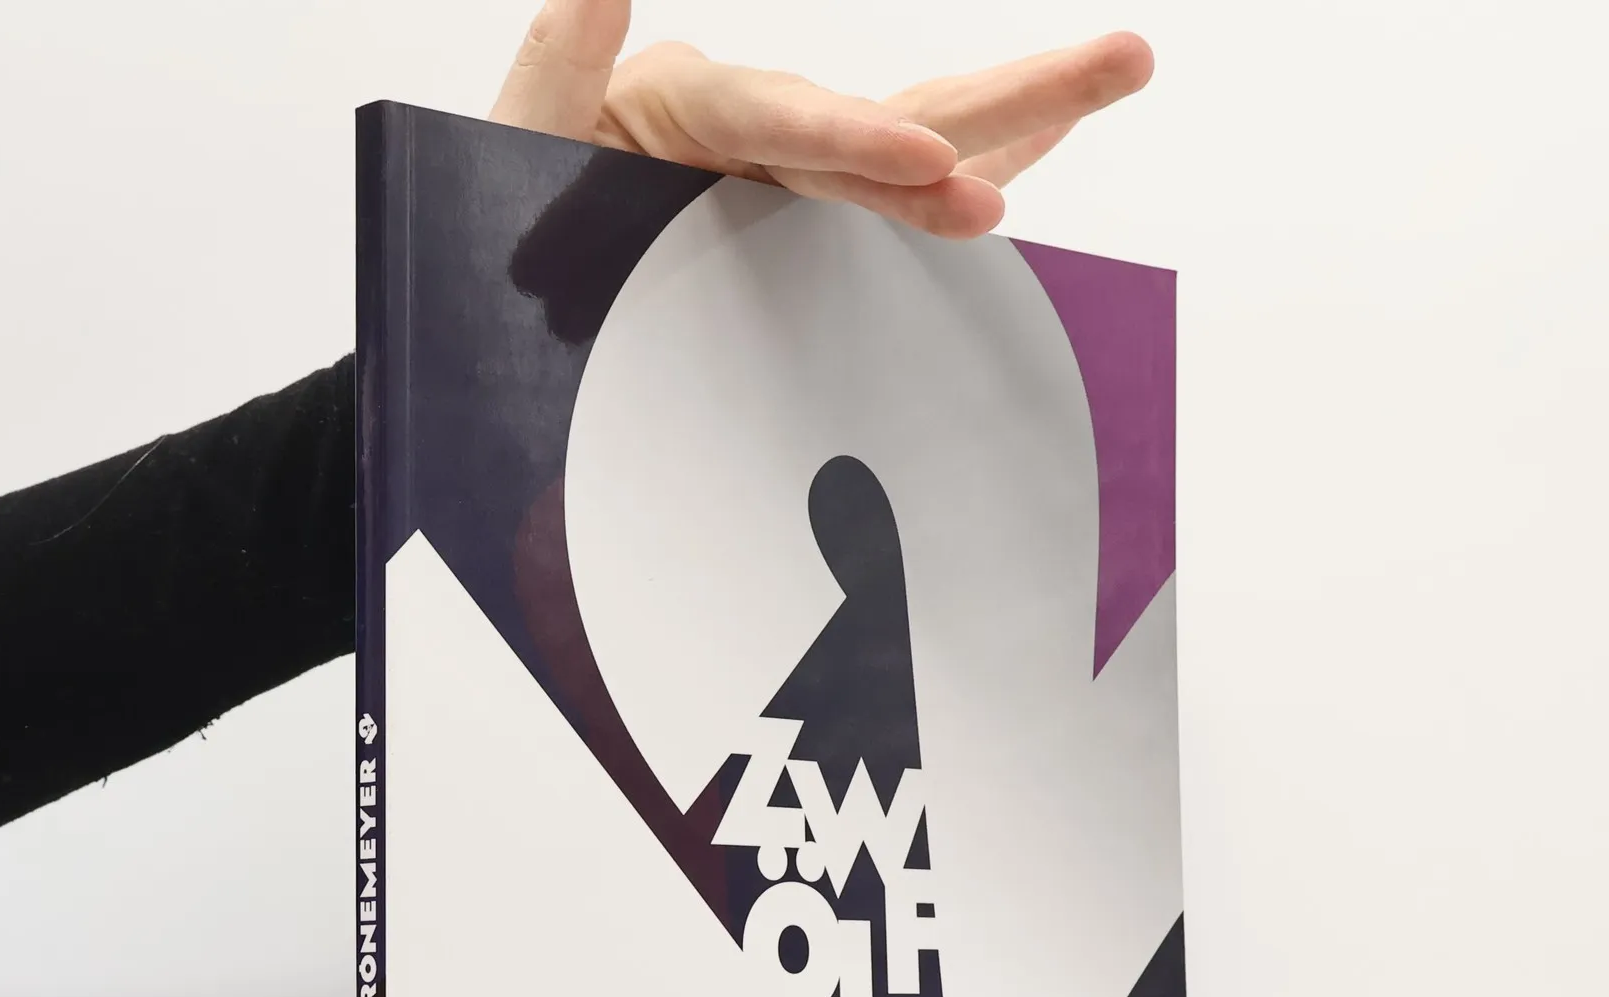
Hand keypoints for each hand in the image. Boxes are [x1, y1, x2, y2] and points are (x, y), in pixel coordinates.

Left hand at [490, 2, 1152, 239]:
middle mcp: (742, 131)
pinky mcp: (789, 232)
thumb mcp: (505, 145)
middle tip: (1119, 61)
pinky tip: (1036, 158)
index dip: (863, 146)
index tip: (942, 180)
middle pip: (882, 112)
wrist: (492, 323)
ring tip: (1114, 78)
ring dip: (1015, 125)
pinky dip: (960, 179)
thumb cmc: (489, 223)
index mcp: (676, 108)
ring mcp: (774, 181)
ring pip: (906, 152)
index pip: (787, 120)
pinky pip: (888, 207)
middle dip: (1000, 100)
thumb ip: (554, 69)